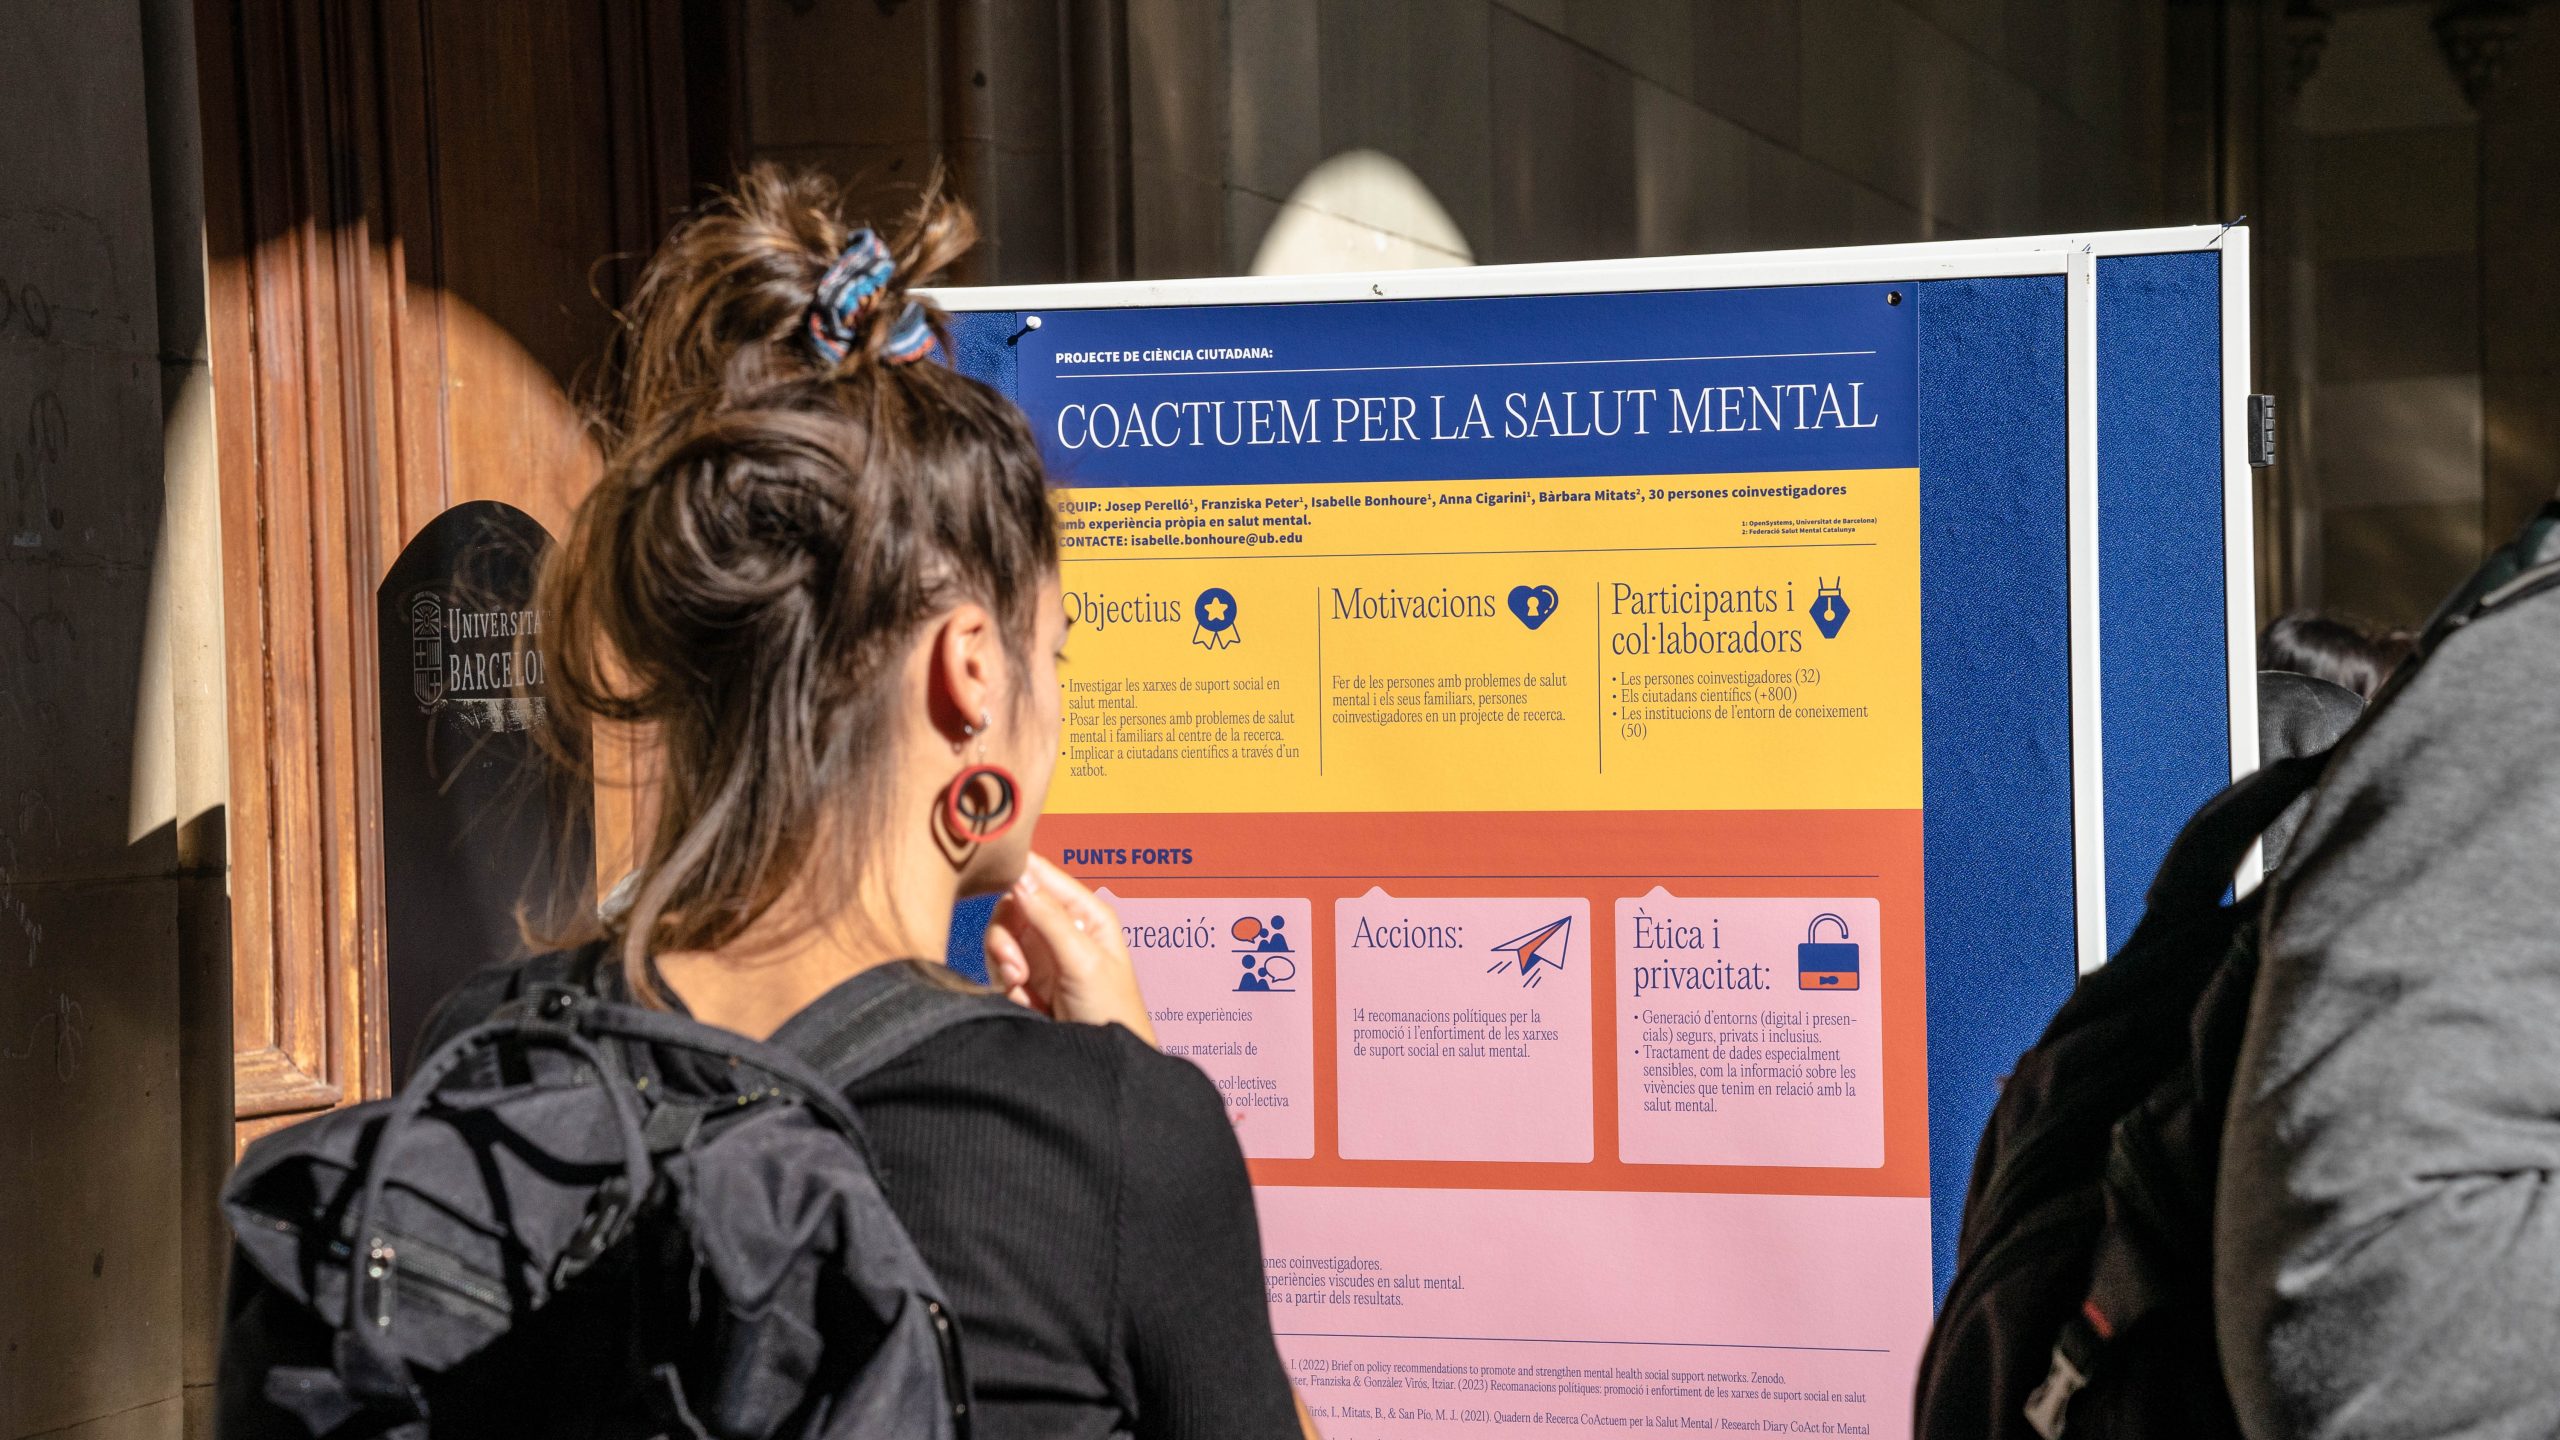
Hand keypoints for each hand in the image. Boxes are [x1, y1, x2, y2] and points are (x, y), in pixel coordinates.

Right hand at [984, 854, 1156, 1044]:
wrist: (1102, 1066)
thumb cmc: (1112, 1012)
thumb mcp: (1083, 960)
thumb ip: (1050, 919)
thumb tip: (1021, 878)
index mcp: (1085, 913)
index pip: (1042, 874)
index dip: (1016, 872)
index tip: (994, 881)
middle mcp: (1062, 928)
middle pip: (1011, 907)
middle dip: (1005, 935)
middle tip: (1014, 967)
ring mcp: (1043, 954)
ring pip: (1000, 938)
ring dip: (1003, 962)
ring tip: (1022, 988)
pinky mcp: (1028, 980)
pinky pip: (999, 968)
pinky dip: (1005, 984)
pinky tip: (1025, 1003)